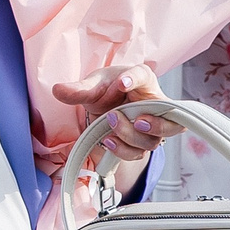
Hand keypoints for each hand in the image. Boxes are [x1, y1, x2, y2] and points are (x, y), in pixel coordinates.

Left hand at [53, 64, 167, 164]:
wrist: (105, 106)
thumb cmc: (107, 89)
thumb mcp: (93, 85)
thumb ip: (79, 89)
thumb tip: (57, 90)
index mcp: (142, 80)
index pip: (144, 75)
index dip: (135, 79)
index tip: (121, 81)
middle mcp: (154, 104)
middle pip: (171, 120)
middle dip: (157, 124)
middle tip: (137, 121)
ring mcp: (150, 127)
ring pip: (152, 141)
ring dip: (130, 136)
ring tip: (110, 124)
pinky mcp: (140, 144)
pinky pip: (138, 153)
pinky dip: (122, 150)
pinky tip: (107, 141)